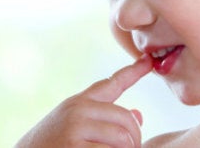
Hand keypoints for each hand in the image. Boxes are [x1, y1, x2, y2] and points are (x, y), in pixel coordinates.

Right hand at [15, 55, 152, 147]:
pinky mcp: (75, 147)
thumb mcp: (74, 126)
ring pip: (123, 138)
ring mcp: (76, 128)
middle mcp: (78, 110)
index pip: (113, 83)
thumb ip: (103, 118)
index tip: (148, 61)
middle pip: (126, 119)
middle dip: (135, 138)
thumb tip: (138, 115)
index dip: (134, 71)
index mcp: (79, 102)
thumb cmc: (51, 145)